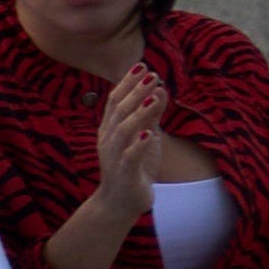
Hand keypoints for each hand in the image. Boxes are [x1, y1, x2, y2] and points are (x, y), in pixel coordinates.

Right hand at [85, 66, 170, 218]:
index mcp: (111, 129)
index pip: (116, 101)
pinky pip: (129, 157)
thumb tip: (160, 88)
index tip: (142, 65)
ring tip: (153, 98)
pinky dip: (138, 144)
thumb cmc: (134, 166)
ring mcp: (114, 156)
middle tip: (152, 74)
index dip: (128, 83)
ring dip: (138, 113)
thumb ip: (151, 115)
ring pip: (123, 131)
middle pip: (119, 111)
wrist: (120, 203)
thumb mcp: (145, 136)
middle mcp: (108, 139)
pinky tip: (149, 134)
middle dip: (135, 92)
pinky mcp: (124, 173)